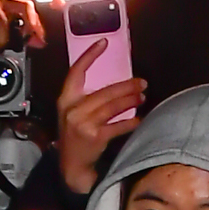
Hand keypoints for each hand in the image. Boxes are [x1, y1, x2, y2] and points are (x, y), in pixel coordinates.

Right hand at [0, 0, 45, 59]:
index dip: (37, 24)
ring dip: (3, 36)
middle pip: (23, 5)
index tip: (41, 41)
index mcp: (9, 9)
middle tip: (27, 41)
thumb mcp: (1, 40)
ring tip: (0, 48)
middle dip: (29, 24)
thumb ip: (20, 40)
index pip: (29, 9)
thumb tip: (38, 43)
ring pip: (3, 17)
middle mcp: (1, 3)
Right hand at [55, 42, 146, 195]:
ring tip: (143, 97)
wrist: (71, 167)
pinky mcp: (94, 137)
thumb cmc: (75, 137)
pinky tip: (138, 119)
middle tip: (142, 83)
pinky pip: (117, 126)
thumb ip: (86, 98)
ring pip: (113, 106)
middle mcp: (72, 110)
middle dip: (126, 86)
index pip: (76, 72)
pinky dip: (130, 122)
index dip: (90, 56)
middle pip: (105, 92)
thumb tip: (115, 83)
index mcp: (65, 100)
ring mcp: (82, 124)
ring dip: (131, 101)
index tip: (104, 42)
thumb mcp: (73, 114)